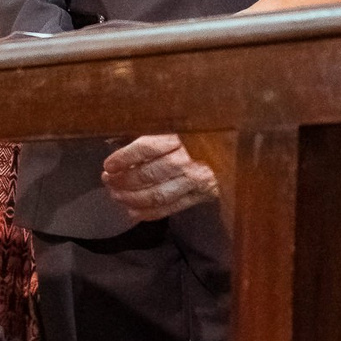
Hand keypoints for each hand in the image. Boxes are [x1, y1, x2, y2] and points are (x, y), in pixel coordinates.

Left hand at [101, 134, 217, 221]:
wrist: (231, 150)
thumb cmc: (197, 135)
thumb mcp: (173, 128)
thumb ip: (146, 134)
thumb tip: (113, 143)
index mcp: (181, 136)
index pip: (147, 147)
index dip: (124, 158)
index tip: (108, 165)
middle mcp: (190, 159)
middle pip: (150, 174)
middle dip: (124, 180)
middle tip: (108, 181)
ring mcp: (197, 180)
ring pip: (158, 195)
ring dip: (132, 198)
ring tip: (117, 196)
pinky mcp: (201, 196)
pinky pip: (170, 208)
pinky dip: (148, 213)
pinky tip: (133, 212)